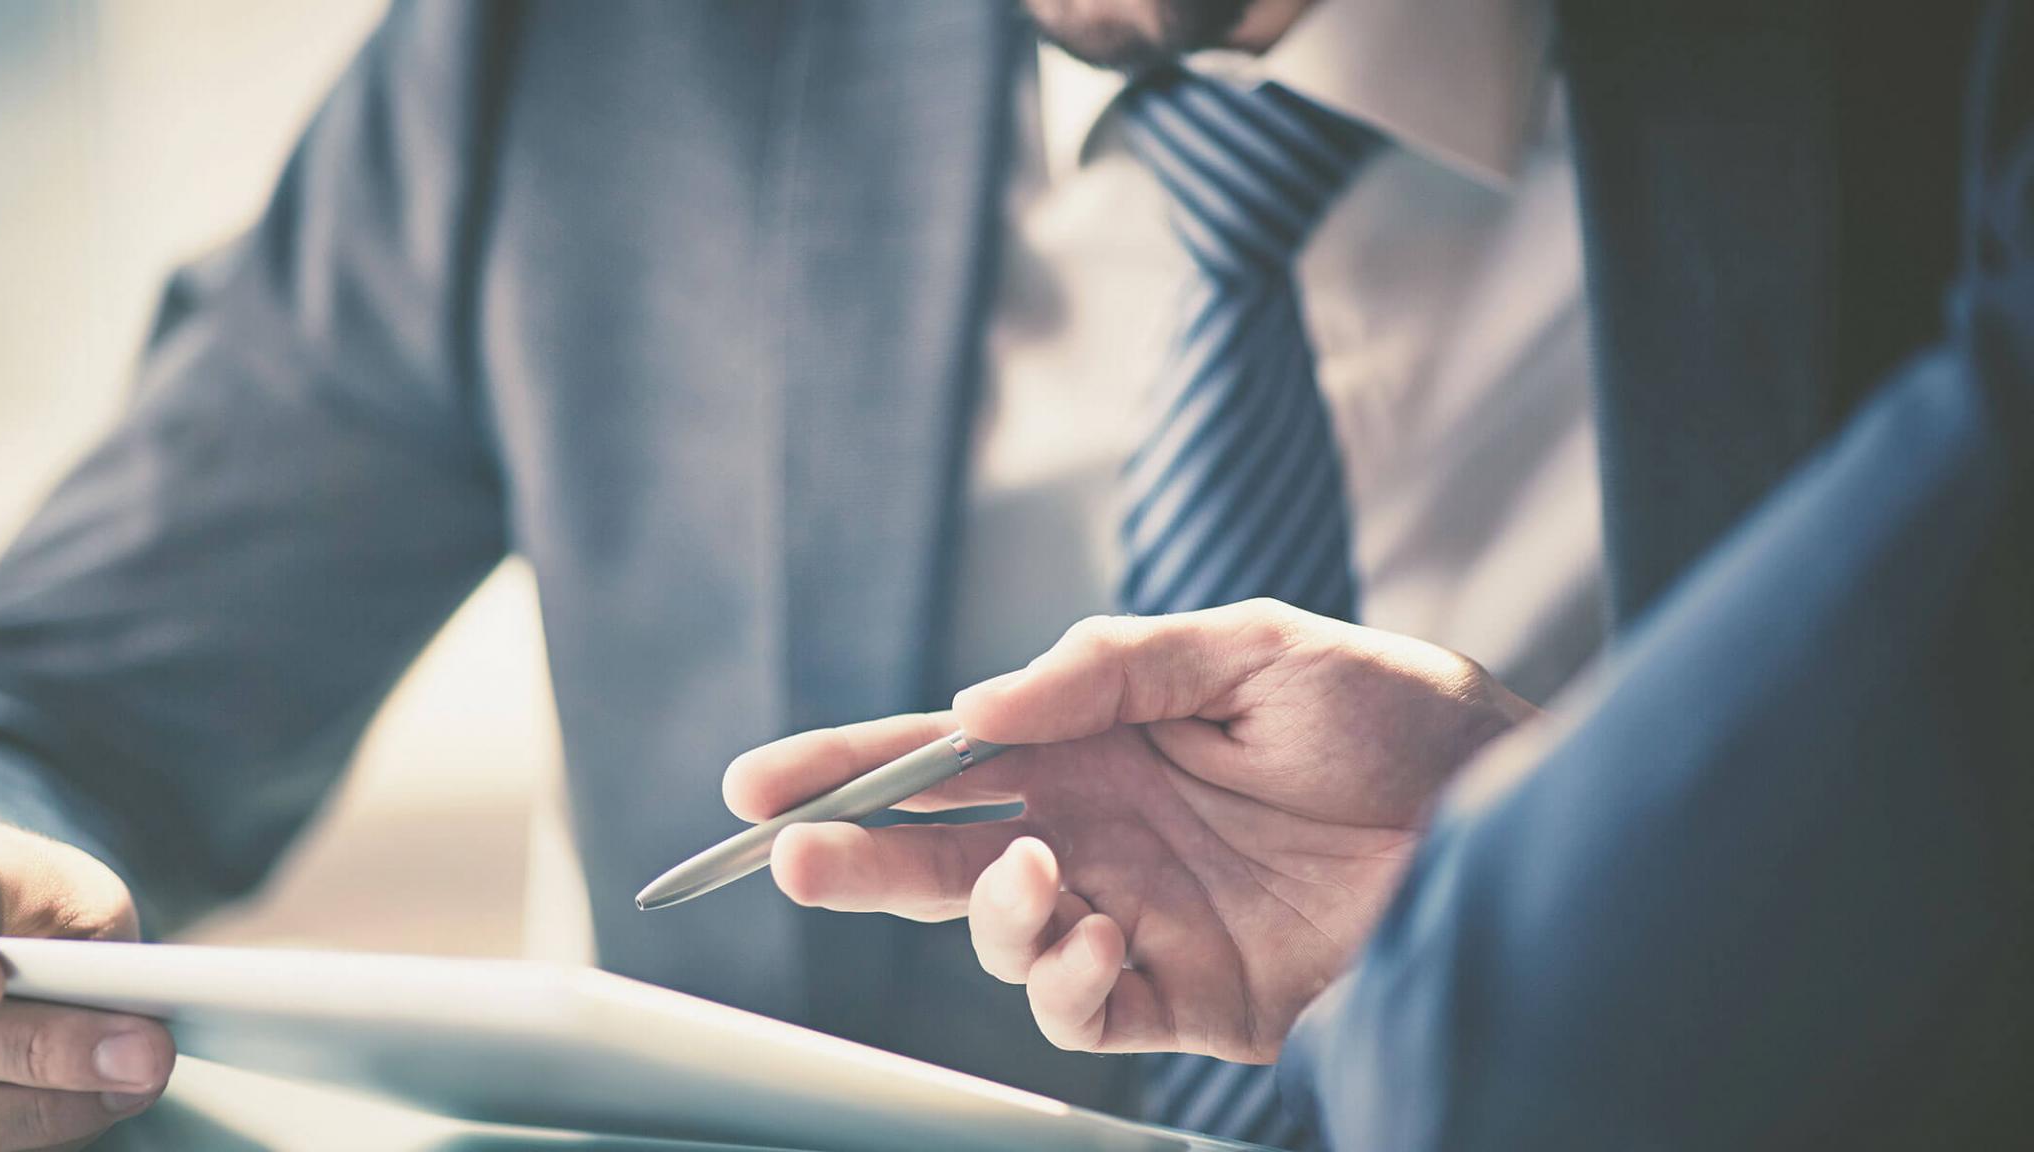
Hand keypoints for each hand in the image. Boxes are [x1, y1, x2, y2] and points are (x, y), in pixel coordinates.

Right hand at [723, 601, 1534, 1062]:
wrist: (1515, 818)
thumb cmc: (1396, 714)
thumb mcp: (1254, 647)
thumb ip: (1112, 668)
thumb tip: (981, 709)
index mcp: (1100, 740)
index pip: (949, 754)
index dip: (852, 766)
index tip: (758, 783)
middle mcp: (1102, 828)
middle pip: (940, 851)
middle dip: (857, 856)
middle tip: (790, 858)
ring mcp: (1138, 913)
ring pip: (998, 936)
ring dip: (984, 914)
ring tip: (1038, 878)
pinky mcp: (1189, 996)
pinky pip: (1082, 1010)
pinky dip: (1065, 983)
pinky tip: (1100, 939)